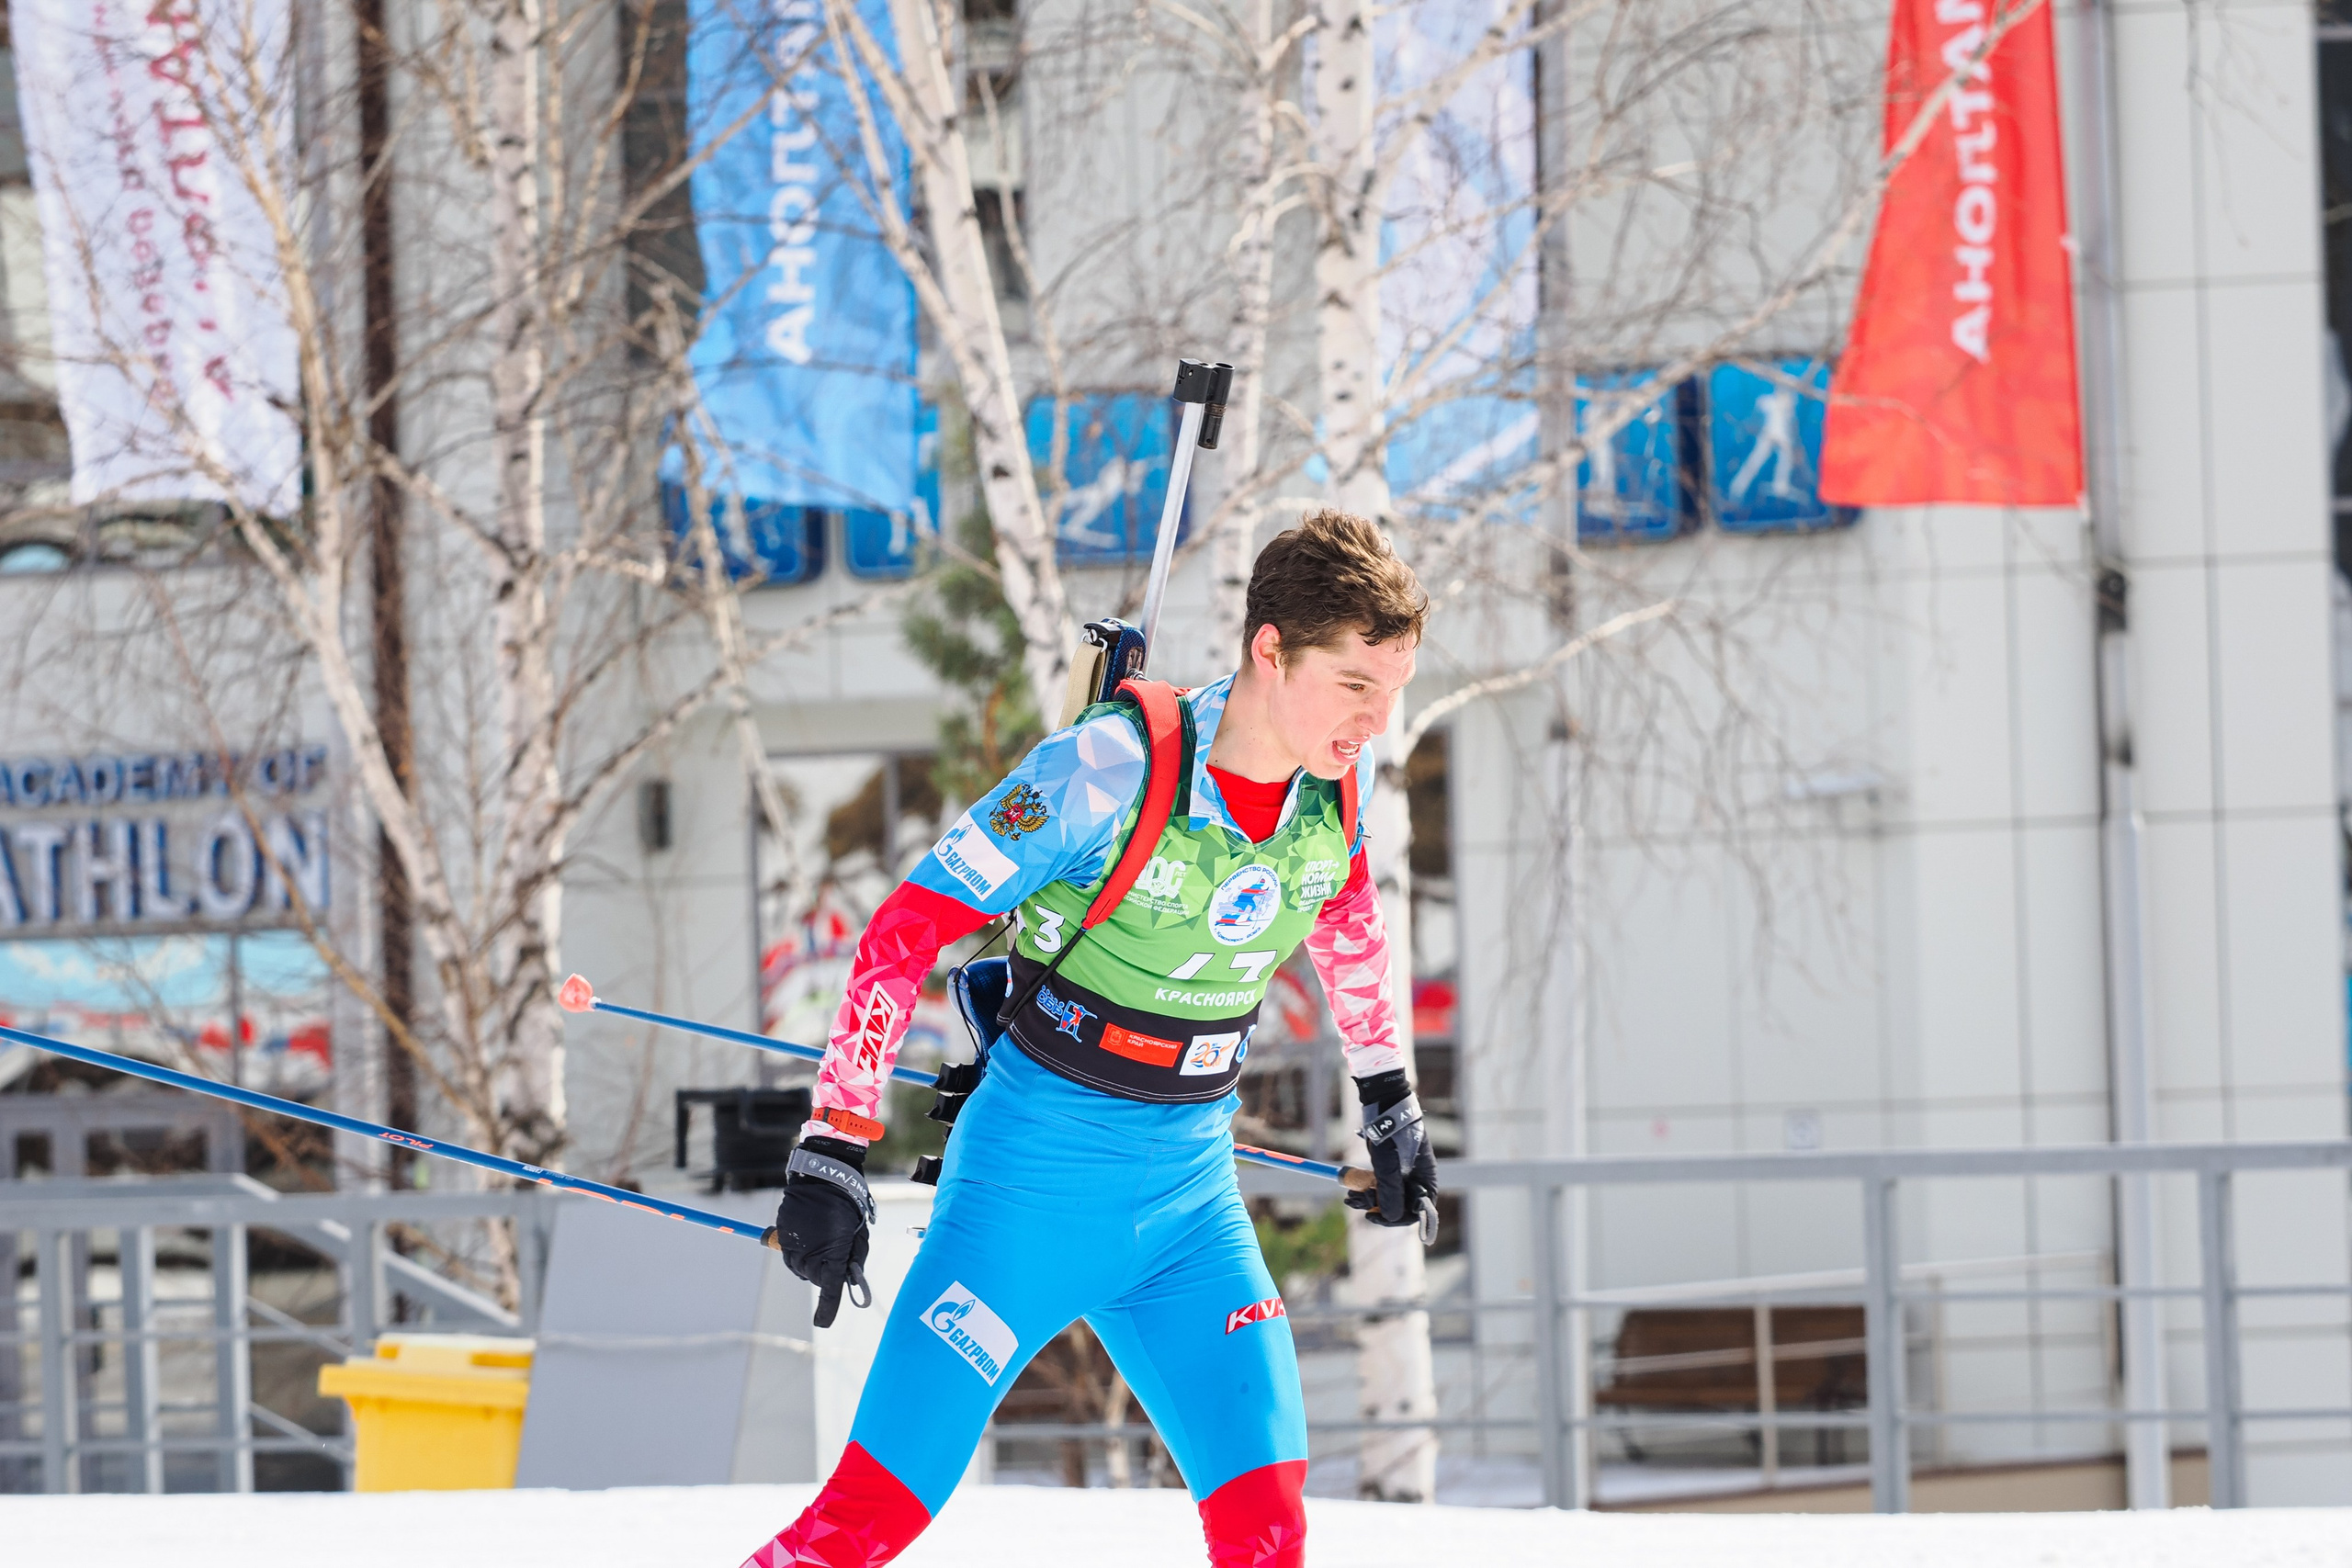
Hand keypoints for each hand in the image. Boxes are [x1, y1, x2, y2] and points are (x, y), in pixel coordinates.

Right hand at [765, 1137, 874, 1326]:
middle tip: (839, 1247)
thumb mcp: (858, 1236)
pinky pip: (793, 1256)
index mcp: (832, 1259)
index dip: (827, 1311)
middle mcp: (809, 1259)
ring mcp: (793, 1250)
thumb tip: (849, 1280)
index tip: (822, 1323)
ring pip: (805, 1269)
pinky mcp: (782, 1239)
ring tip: (825, 1236)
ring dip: (814, 1261)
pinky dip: (802, 1251)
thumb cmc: (846, 1207)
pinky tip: (811, 1233)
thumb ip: (855, 1262)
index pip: (829, 1294)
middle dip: (829, 1271)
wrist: (821, 1179)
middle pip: (819, 1280)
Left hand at [1344, 1071, 1437, 1236]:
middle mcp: (1417, 1179)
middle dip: (1378, 1208)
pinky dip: (1367, 1190)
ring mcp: (1403, 1173)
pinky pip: (1381, 1186)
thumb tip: (1393, 1218)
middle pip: (1400, 1206)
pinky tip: (1351, 1191)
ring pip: (1388, 1197)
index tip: (1375, 1217)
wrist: (1384, 1101)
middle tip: (1357, 1203)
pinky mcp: (1390, 1167)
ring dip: (1368, 1200)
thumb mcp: (1389, 1163)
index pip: (1418, 1211)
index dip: (1397, 1218)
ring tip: (1350, 1198)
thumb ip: (1391, 1191)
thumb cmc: (1390, 1131)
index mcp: (1426, 1178)